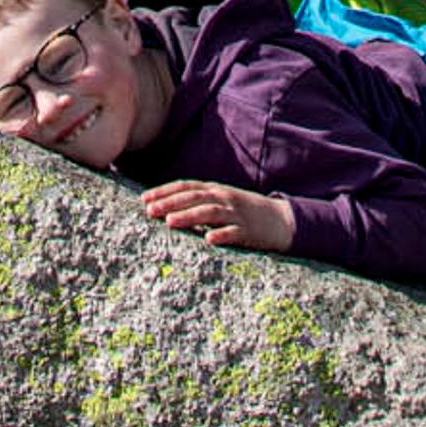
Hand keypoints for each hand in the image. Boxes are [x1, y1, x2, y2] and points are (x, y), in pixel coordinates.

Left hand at [141, 180, 295, 250]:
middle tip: (150, 210)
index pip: (186, 186)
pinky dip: (221, 235)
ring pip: (210, 212)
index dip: (165, 191)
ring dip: (189, 216)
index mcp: (216, 190)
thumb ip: (200, 202)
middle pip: (194, 197)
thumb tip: (168, 209)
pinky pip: (234, 233)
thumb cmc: (245, 212)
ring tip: (170, 222)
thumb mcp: (222, 201)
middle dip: (170, 203)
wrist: (280, 220)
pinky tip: (208, 240)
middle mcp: (224, 198)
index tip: (144, 198)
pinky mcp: (248, 231)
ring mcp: (236, 214)